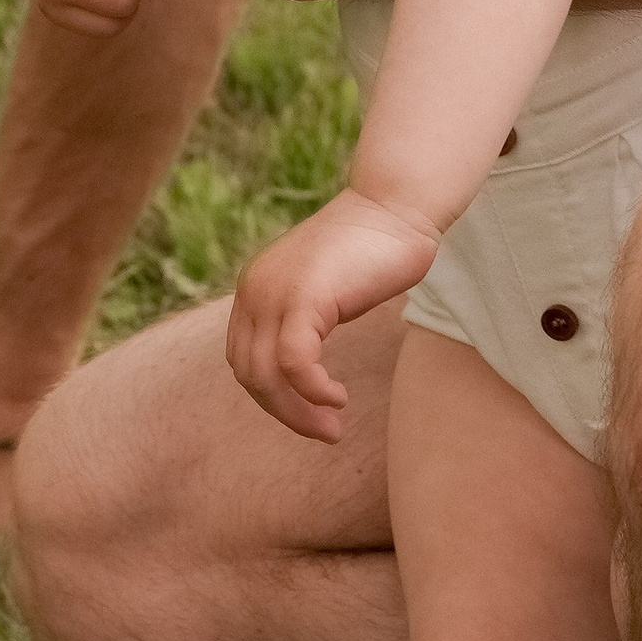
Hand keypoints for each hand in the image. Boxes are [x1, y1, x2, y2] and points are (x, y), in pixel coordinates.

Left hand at [227, 189, 442, 440]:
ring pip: (266, 374)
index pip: (244, 360)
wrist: (396, 207)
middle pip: (249, 373)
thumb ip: (304, 323)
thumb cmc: (372, 249)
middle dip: (285, 412)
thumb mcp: (323, 292)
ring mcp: (274, 292)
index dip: (272, 397)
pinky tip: (337, 397)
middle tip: (325, 432)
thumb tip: (301, 369)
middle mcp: (254, 291)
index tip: (308, 414)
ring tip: (332, 426)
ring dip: (298, 411)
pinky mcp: (302, 297)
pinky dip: (312, 390)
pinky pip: (294, 362)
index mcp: (254, 291)